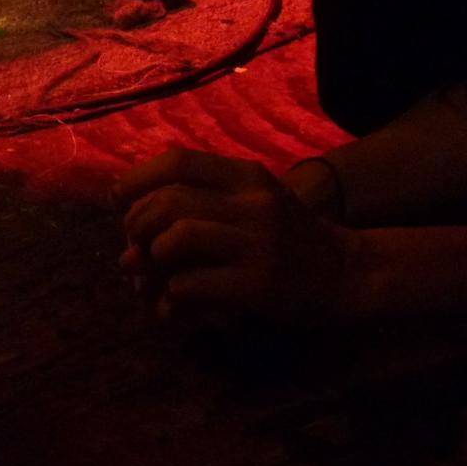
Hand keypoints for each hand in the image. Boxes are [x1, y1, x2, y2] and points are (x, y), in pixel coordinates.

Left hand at [114, 147, 370, 326]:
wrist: (346, 272)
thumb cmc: (290, 237)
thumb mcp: (255, 201)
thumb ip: (202, 202)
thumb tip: (130, 233)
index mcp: (249, 176)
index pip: (178, 160)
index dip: (137, 180)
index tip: (120, 202)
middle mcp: (254, 202)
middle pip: (168, 201)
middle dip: (137, 227)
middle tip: (135, 247)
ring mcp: (258, 242)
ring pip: (176, 239)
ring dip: (152, 261)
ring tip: (154, 275)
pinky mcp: (260, 284)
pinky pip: (191, 285)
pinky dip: (170, 298)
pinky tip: (176, 305)